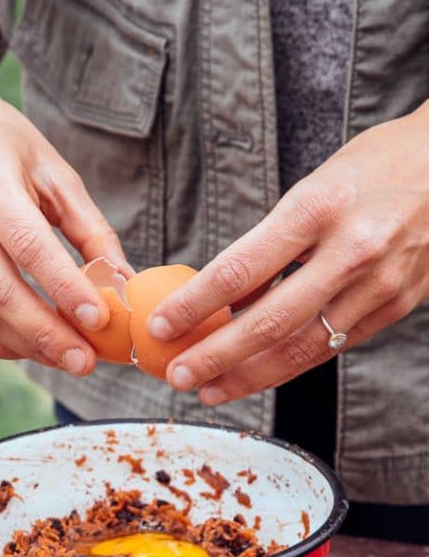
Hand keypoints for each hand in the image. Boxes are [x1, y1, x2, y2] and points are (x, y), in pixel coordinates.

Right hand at [0, 84, 129, 372]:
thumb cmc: (2, 144)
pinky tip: (33, 349)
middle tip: (86, 361)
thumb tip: (123, 283)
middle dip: (46, 333)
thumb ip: (90, 227)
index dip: (63, 286)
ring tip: (68, 359)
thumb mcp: (53, 169)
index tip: (99, 319)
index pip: (26, 243)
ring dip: (26, 346)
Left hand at [147, 101, 428, 403]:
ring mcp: (379, 284)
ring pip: (302, 348)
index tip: (160, 325)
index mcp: (318, 207)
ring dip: (249, 377)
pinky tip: (258, 376)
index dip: (194, 305)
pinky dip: (290, 365)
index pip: (241, 269)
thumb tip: (224, 296)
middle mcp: (351, 250)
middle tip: (177, 376)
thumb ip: (273, 242)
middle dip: (215, 357)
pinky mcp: (396, 306)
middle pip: (269, 321)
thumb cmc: (377, 166)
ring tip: (210, 389)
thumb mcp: (315, 186)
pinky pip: (333, 347)